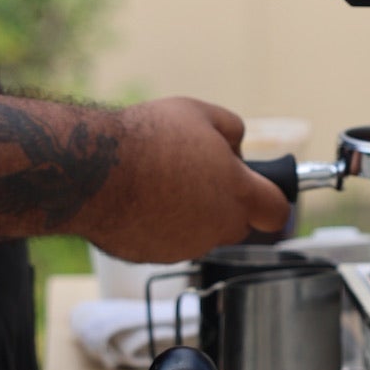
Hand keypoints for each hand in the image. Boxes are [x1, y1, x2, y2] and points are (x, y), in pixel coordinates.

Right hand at [90, 97, 290, 260]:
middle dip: (226, 203)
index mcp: (237, 192)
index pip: (276, 211)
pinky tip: (139, 200)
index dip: (273, 200)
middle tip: (198, 175)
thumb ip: (230, 130)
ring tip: (160, 182)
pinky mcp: (153, 257)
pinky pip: (166, 242)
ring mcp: (184, 246)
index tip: (264, 193)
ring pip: (200, 233)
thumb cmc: (145, 139)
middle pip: (237, 223)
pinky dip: (159, 226)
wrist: (92, 171)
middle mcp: (216, 227)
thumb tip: (235, 147)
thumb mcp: (199, 113)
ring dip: (190, 214)